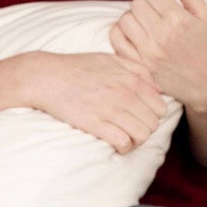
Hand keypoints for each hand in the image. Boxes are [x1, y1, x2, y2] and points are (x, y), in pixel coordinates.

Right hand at [29, 52, 165, 154]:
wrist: (46, 76)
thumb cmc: (78, 67)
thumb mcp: (111, 59)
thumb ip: (137, 69)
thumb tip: (157, 88)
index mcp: (131, 79)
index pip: (160, 107)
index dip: (152, 116)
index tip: (139, 118)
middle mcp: (125, 94)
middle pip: (153, 124)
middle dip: (145, 130)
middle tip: (130, 130)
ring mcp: (110, 109)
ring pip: (142, 135)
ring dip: (135, 141)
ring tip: (124, 138)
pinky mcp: (95, 124)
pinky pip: (123, 142)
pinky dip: (123, 147)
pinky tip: (114, 144)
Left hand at [109, 0, 206, 114]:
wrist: (205, 83)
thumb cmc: (205, 47)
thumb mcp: (205, 14)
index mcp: (178, 19)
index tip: (163, 6)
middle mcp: (162, 34)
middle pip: (137, 4)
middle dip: (145, 7)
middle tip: (154, 16)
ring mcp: (148, 51)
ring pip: (125, 19)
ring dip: (133, 20)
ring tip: (144, 27)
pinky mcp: (139, 65)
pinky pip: (117, 39)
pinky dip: (121, 34)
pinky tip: (133, 36)